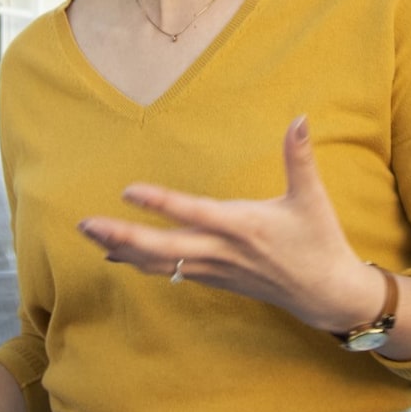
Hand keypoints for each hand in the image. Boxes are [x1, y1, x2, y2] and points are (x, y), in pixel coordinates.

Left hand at [78, 116, 387, 332]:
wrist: (325, 293)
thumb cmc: (318, 241)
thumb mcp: (312, 198)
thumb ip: (299, 157)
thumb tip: (301, 117)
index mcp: (243, 226)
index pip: (194, 213)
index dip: (161, 203)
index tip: (128, 190)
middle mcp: (222, 251)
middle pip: (163, 247)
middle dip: (122, 235)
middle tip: (85, 224)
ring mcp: (214, 269)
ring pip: (159, 262)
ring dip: (122, 249)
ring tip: (90, 235)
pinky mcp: (213, 279)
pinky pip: (168, 271)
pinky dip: (140, 263)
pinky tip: (116, 256)